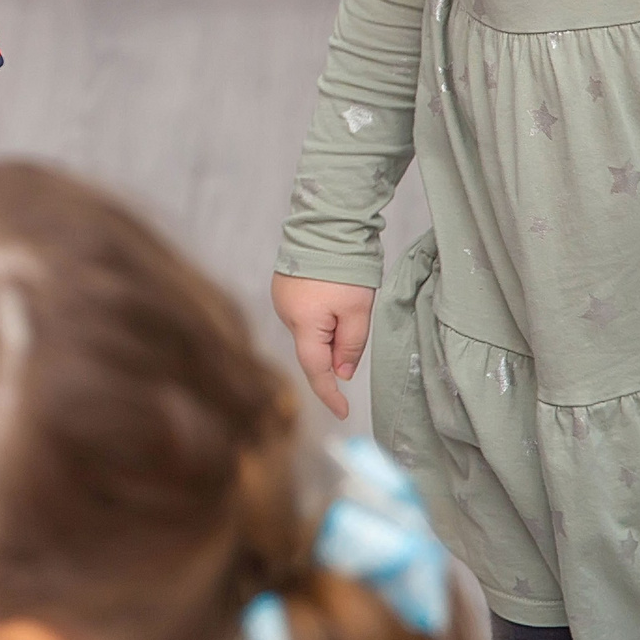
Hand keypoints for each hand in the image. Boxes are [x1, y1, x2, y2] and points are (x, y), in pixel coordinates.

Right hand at [272, 272, 374, 419]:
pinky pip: (304, 316)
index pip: (316, 370)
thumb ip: (351, 346)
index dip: (330, 394)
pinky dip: (321, 319)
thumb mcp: (357, 311)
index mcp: (304, 323)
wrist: (325, 226)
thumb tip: (342, 372)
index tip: (344, 413)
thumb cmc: (344, 268)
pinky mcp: (285, 288)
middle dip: (335, 352)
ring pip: (310, 332)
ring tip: (346, 304)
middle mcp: (286, 314)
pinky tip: (332, 299)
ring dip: (329, 332)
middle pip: (313, 349)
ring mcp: (282, 299)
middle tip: (356, 326)